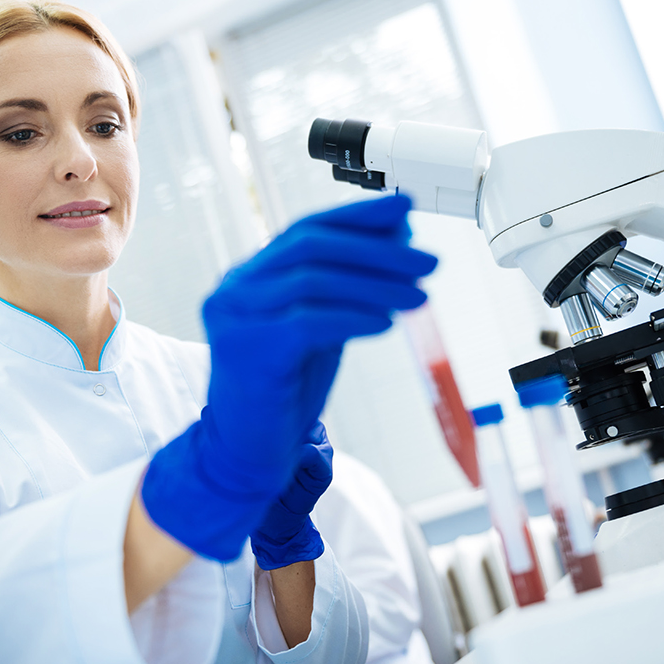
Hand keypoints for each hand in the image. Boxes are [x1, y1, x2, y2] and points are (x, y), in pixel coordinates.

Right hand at [141, 194, 435, 560]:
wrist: (245, 454)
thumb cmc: (282, 392)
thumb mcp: (319, 329)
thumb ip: (347, 288)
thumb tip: (397, 241)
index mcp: (250, 276)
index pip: (307, 229)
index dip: (358, 216)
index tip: (404, 210)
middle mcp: (236, 288)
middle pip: (312, 247)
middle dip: (378, 250)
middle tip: (427, 260)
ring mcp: (236, 316)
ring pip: (314, 280)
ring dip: (377, 284)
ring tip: (420, 295)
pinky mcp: (247, 349)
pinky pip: (309, 321)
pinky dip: (353, 318)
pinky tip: (386, 324)